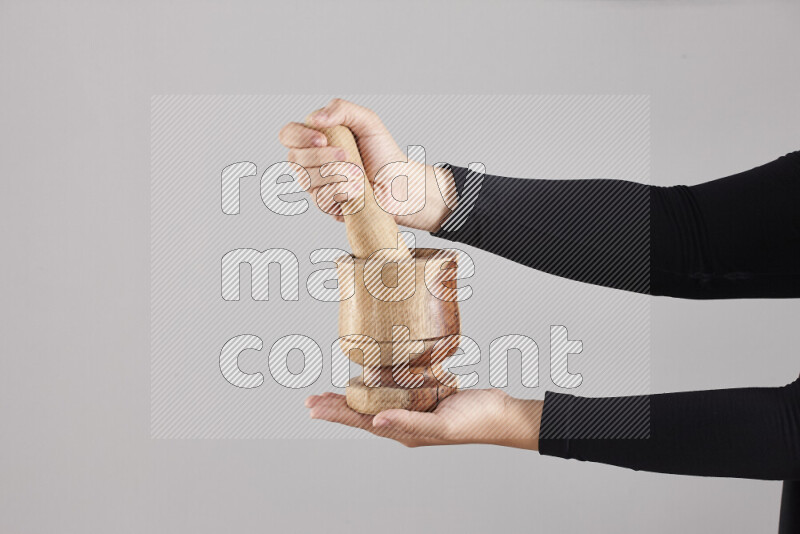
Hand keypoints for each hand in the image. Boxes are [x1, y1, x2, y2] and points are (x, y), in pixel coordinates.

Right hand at [279, 98, 456, 232]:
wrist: (401, 184)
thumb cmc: (384, 153)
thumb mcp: (368, 122)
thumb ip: (342, 109)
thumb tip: (314, 118)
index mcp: (316, 139)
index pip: (288, 134)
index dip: (299, 137)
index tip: (323, 139)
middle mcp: (311, 162)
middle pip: (294, 159)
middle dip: (321, 157)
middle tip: (348, 156)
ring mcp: (316, 184)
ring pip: (306, 180)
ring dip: (335, 174)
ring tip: (357, 173)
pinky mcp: (326, 204)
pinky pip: (321, 198)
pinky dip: (340, 191)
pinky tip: (356, 189)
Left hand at [305, 389, 542, 449]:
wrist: (502, 414)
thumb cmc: (476, 422)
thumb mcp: (441, 426)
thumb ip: (409, 424)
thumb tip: (376, 421)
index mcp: (405, 432)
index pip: (362, 421)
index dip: (336, 413)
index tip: (314, 406)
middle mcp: (405, 422)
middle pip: (363, 412)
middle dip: (336, 405)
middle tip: (312, 399)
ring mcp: (415, 409)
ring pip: (376, 402)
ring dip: (353, 396)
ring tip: (332, 392)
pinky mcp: (426, 396)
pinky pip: (397, 390)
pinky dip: (380, 384)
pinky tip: (373, 378)